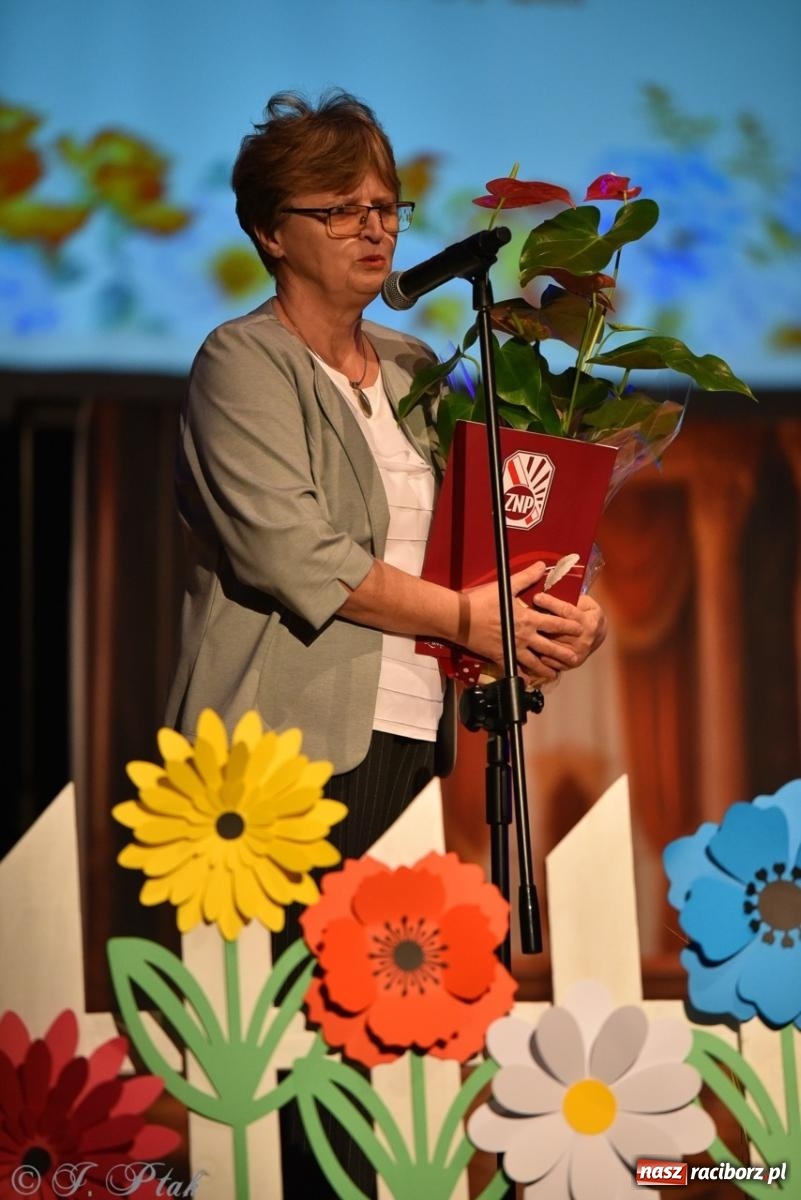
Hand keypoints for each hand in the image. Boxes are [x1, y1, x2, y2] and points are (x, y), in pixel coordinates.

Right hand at [463, 562, 582, 679]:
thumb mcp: (507, 587)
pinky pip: (514, 669)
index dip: (568, 626)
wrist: (461, 619)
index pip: (554, 622)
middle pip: (549, 646)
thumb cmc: (482, 601)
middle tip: (575, 658)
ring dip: (546, 668)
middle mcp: (524, 636)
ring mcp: (513, 648)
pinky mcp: (501, 656)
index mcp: (527, 618)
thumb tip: (541, 565)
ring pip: (534, 662)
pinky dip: (522, 676)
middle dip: (563, 652)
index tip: (580, 629)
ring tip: (555, 673)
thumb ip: (526, 577)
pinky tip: (528, 682)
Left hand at [531, 591, 606, 672]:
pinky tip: (527, 647)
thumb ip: (572, 598)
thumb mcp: (585, 602)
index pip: (567, 612)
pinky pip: (551, 660)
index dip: (551, 604)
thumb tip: (553, 589)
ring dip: (536, 638)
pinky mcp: (570, 663)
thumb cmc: (586, 613)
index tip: (537, 597)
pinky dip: (539, 655)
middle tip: (525, 613)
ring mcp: (577, 653)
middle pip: (557, 630)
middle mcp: (584, 640)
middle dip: (540, 620)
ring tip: (522, 629)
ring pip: (552, 645)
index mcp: (589, 622)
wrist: (597, 634)